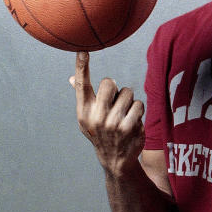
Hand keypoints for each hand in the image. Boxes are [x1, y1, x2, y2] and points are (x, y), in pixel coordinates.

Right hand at [70, 51, 144, 174]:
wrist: (115, 160)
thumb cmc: (101, 132)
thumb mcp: (88, 117)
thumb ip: (83, 96)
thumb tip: (71, 78)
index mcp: (84, 111)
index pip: (82, 85)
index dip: (82, 67)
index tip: (83, 51)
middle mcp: (96, 116)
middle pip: (109, 82)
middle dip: (116, 89)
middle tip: (115, 102)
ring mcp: (112, 123)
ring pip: (128, 92)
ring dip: (129, 102)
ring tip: (124, 115)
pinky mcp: (129, 127)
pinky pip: (139, 104)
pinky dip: (139, 111)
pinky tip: (133, 122)